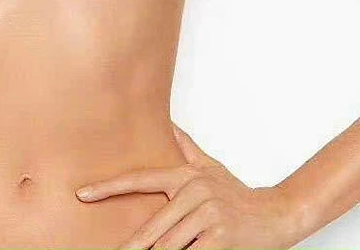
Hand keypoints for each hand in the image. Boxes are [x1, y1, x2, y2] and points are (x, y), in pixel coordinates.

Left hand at [74, 124, 299, 248]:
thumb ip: (186, 146)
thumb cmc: (237, 194)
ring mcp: (207, 214)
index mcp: (185, 176)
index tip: (83, 194)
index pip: (140, 179)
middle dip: (131, 244)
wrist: (277, 214)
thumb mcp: (210, 167)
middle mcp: (193, 191)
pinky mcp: (219, 237)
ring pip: (169, 244)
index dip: (109, 187)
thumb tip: (167, 122)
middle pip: (152, 225)